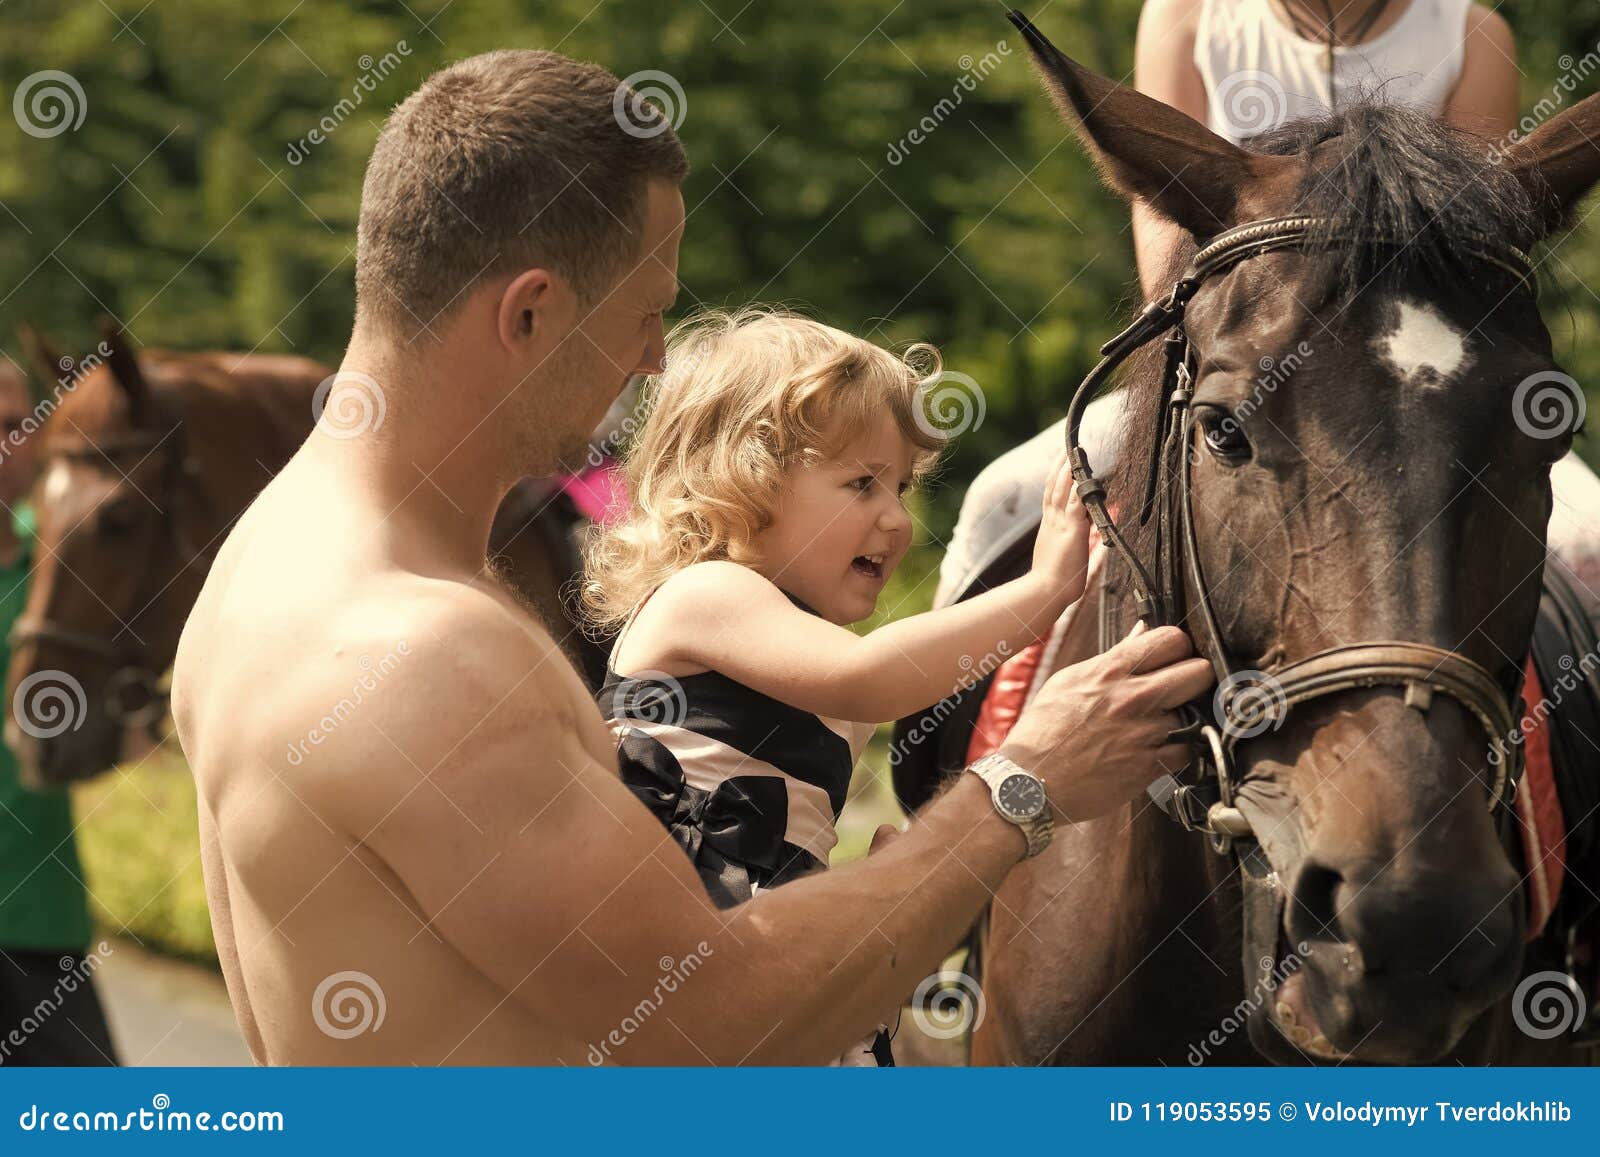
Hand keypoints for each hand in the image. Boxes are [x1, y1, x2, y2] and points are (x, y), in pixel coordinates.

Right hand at [997, 623, 1212, 823]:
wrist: (1030, 781)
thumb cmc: (1044, 731)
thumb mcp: (1070, 681)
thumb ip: (1112, 657)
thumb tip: (1140, 633)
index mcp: (1110, 671)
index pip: (1172, 639)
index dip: (1180, 648)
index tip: (1175, 659)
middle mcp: (1132, 698)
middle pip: (1199, 673)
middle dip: (1196, 679)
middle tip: (1183, 689)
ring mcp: (1144, 733)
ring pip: (1197, 713)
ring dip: (1185, 719)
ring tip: (1163, 724)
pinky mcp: (1150, 766)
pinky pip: (1189, 750)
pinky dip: (1180, 750)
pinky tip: (1161, 748)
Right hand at [1030, 453, 1091, 605]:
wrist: (1045, 591)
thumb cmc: (1055, 581)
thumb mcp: (1063, 556)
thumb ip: (1073, 544)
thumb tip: (1085, 539)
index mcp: (1049, 527)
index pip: (1051, 496)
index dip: (1055, 478)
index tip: (1060, 463)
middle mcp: (1052, 521)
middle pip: (1053, 486)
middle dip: (1059, 466)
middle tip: (1066, 448)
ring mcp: (1060, 524)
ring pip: (1062, 490)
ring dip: (1068, 470)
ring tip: (1074, 452)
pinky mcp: (1071, 530)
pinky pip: (1075, 503)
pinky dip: (1078, 488)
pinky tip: (1082, 475)